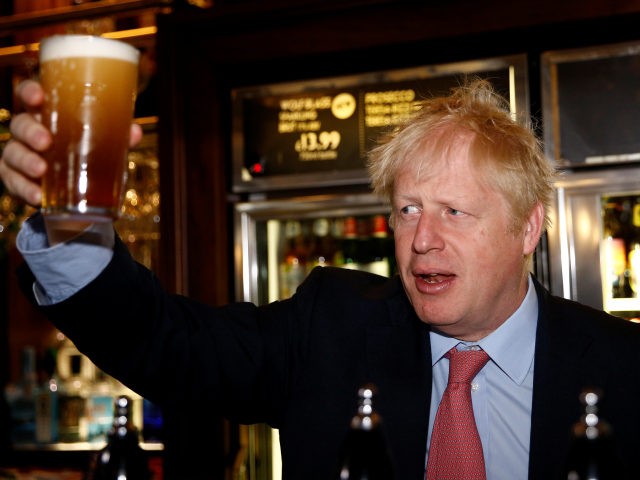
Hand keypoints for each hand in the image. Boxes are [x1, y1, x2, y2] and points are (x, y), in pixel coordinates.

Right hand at [0, 79, 142, 206]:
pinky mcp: (17, 179)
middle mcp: (30, 132)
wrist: (79, 193)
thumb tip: (133, 132)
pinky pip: (13, 182)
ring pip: (13, 152)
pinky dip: (24, 189)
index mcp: (48, 115)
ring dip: (26, 161)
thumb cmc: (88, 154)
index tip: (38, 97)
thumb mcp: (105, 144)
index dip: (30, 92)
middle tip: (45, 142)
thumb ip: (118, 136)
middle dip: (30, 131)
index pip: (30, 95)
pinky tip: (38, 196)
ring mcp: (20, 155)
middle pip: (20, 124)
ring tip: (41, 170)